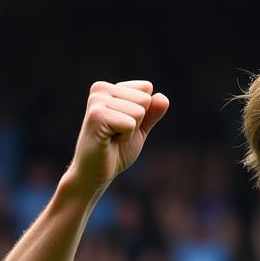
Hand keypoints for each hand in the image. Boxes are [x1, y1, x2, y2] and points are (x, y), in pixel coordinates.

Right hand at [68, 80, 169, 195]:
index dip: (142, 114)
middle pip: (145, 100)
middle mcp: (100, 89)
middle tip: (117, 134)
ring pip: (139, 112)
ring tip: (112, 137)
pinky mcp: (96, 116)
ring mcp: (96, 101)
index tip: (123, 125)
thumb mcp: (140, 129)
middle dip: (137, 123)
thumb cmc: (116, 150)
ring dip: (131, 131)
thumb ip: (152, 113)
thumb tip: (163, 98)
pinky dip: (125, 137)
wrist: (96, 173)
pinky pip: (130, 124)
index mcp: (109, 88)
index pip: (146, 89)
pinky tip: (109, 141)